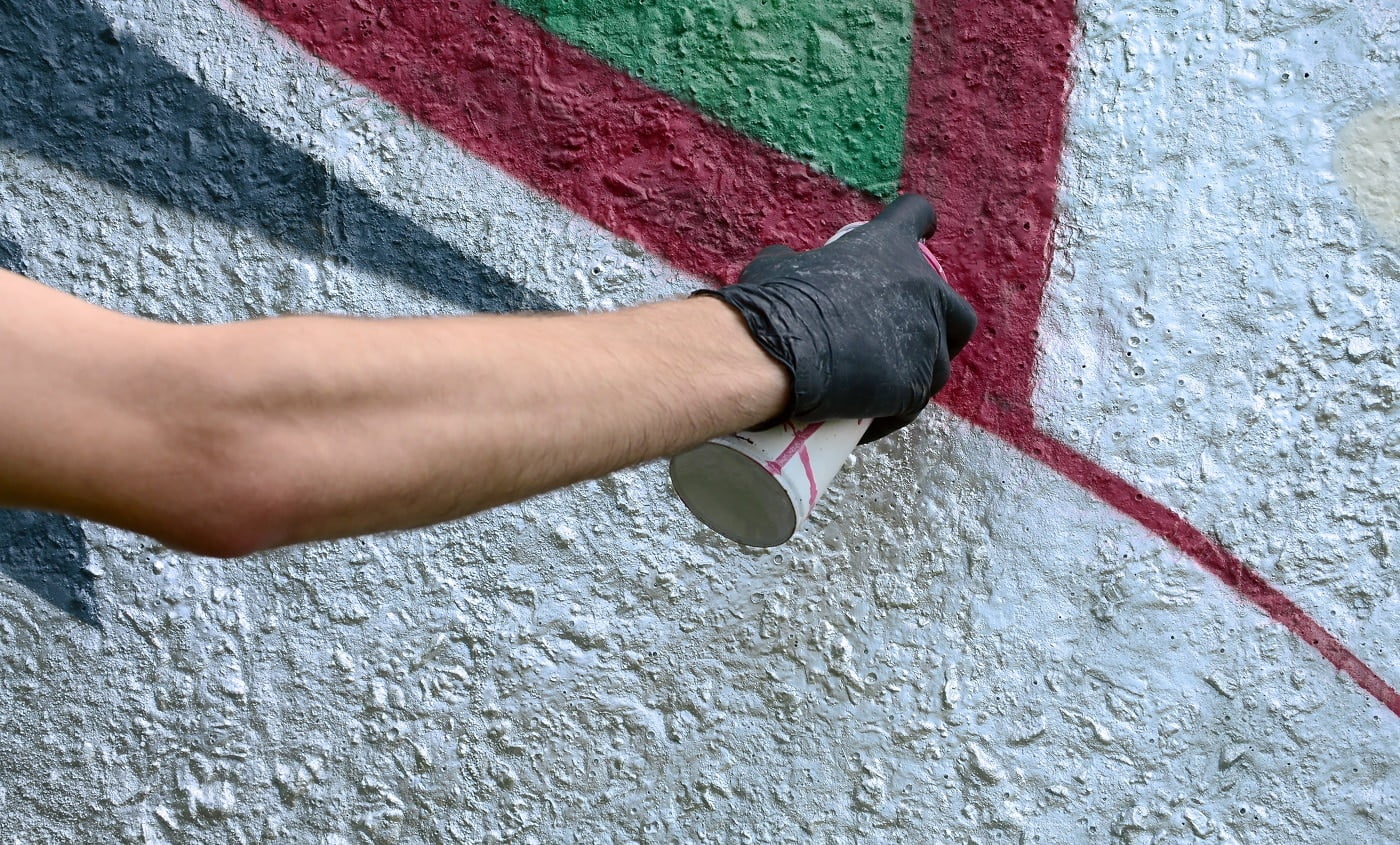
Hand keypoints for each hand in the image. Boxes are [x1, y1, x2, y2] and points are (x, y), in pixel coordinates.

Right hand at [697, 194, 975, 442]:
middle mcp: (922, 291)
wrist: (776, 358)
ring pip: (938, 363)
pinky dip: (889, 412)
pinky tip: (862, 418)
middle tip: (902, 338)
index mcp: (888, 247)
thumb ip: (792, 260)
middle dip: (939, 325)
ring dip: (914, 374)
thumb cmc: (774, 305)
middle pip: (956, 310)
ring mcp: (926, 343)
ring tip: (876, 387)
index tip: (912, 238)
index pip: (916, 216)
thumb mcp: (776, 267)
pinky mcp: (915, 388)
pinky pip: (910, 405)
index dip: (915, 227)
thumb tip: (785, 261)